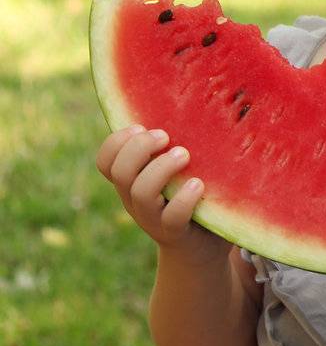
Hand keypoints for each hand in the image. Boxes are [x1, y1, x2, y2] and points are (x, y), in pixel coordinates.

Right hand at [95, 124, 229, 266]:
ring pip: (140, 191)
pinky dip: (184, 197)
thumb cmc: (192, 197)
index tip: (141, 127)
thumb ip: (171, 148)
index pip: (105, 161)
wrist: (201, 249)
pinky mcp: (176, 232)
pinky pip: (173, 216)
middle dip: (139, 148)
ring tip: (185, 155)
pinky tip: (198, 184)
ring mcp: (153, 217)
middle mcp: (136, 199)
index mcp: (132, 182)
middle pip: (120, 171)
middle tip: (166, 137)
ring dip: (162, 167)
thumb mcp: (176, 172)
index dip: (116, 141)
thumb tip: (188, 96)